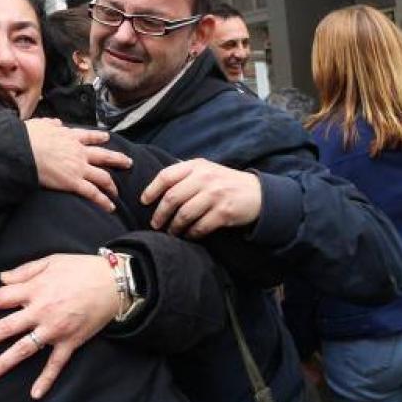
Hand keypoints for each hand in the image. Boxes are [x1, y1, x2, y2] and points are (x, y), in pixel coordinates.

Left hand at [0, 254, 118, 399]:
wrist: (114, 282)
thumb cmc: (81, 268)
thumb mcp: (51, 260)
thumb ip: (24, 271)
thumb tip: (1, 278)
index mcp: (35, 289)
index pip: (0, 298)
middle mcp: (41, 310)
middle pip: (7, 327)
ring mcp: (55, 328)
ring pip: (25, 348)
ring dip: (4, 362)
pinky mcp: (71, 341)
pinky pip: (56, 363)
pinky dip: (46, 379)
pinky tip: (35, 394)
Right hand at [25, 118, 131, 211]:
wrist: (24, 150)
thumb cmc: (28, 137)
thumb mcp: (41, 124)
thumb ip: (50, 124)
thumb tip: (55, 122)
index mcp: (70, 137)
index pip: (89, 136)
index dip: (99, 137)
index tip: (106, 137)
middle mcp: (79, 152)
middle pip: (104, 156)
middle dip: (117, 159)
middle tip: (128, 162)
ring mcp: (79, 168)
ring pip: (103, 176)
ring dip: (112, 185)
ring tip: (118, 192)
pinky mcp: (74, 182)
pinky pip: (93, 193)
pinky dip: (103, 201)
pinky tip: (110, 207)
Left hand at [141, 159, 261, 237]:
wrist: (257, 193)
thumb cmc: (225, 182)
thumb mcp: (206, 169)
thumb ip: (185, 173)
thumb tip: (157, 183)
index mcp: (197, 166)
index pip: (166, 176)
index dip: (151, 190)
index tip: (144, 201)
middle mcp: (205, 178)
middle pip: (172, 198)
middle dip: (160, 214)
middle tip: (156, 224)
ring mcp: (215, 195)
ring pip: (184, 215)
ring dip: (174, 227)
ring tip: (171, 232)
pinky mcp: (223, 212)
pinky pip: (199, 227)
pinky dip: (191, 234)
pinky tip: (189, 235)